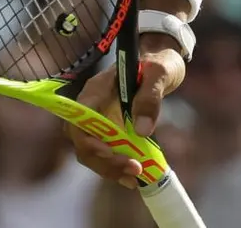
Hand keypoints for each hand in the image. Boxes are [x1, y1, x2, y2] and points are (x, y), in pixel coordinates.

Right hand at [67, 33, 186, 188]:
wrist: (161, 64)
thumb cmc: (158, 62)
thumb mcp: (160, 73)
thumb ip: (150, 98)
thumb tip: (143, 130)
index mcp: (97, 89)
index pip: (79, 119)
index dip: (88, 140)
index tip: (111, 152)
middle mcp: (92, 107)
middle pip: (83, 141)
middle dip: (104, 161)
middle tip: (133, 170)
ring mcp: (99, 120)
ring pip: (92, 152)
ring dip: (110, 168)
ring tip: (135, 177)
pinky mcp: (110, 131)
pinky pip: (105, 154)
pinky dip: (116, 168)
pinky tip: (134, 178)